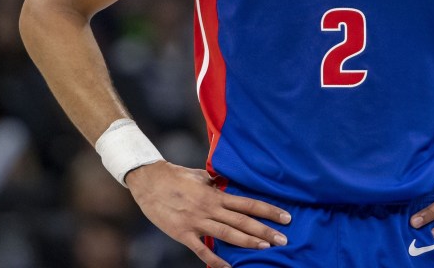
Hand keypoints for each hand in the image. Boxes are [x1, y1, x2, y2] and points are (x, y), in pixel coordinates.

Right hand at [125, 161, 290, 267]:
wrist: (148, 181)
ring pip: (227, 234)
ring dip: (247, 242)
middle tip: (283, 238)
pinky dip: (215, 260)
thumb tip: (226, 181)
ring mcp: (196, 222)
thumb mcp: (200, 175)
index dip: (268, 211)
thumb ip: (215, 182)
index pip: (248, 203)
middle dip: (264, 230)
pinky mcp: (182, 233)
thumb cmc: (175, 176)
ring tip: (266, 248)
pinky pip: (201, 250)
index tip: (285, 217)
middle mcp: (209, 208)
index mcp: (215, 194)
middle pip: (242, 221)